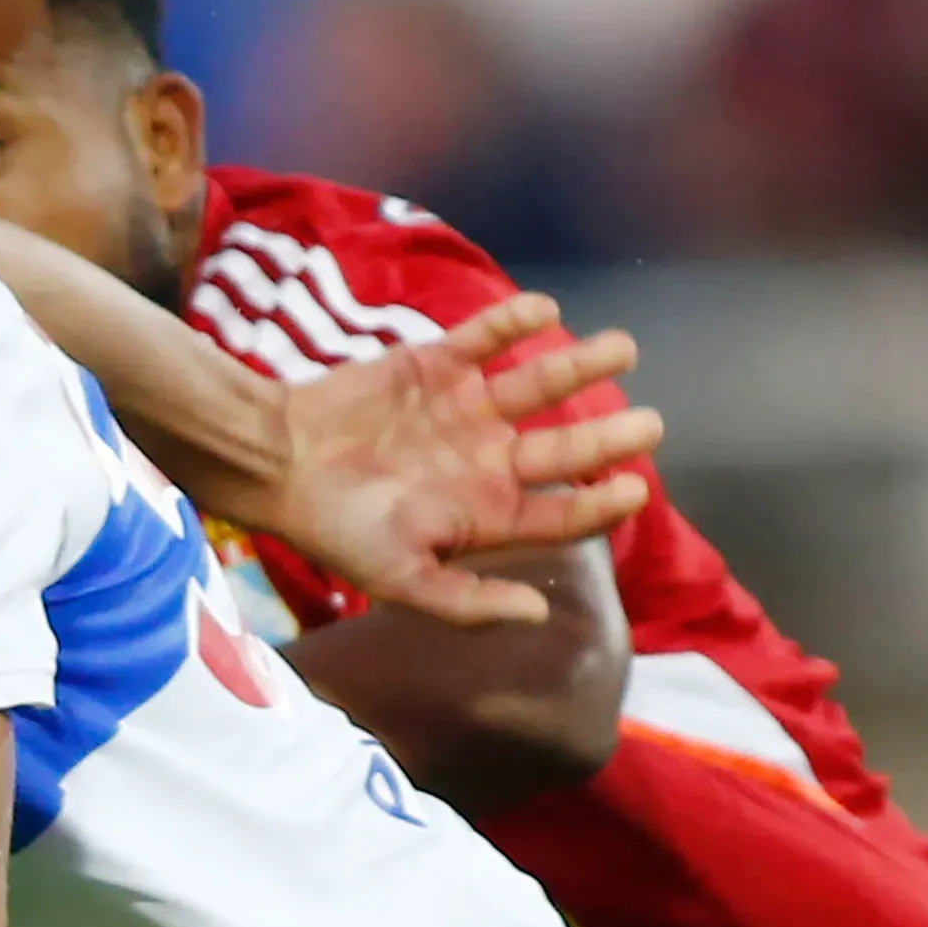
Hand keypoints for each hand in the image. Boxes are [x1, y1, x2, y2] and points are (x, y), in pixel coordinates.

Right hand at [257, 292, 661, 627]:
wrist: (275, 463)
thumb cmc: (335, 531)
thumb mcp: (400, 581)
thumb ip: (468, 602)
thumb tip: (538, 614)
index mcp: (484, 516)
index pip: (559, 513)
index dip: (598, 504)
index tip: (634, 489)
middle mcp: (484, 461)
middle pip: (562, 449)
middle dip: (608, 437)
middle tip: (652, 426)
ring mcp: (463, 410)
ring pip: (537, 386)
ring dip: (581, 367)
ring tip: (624, 349)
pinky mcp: (433, 366)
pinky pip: (484, 340)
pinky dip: (513, 324)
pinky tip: (547, 312)